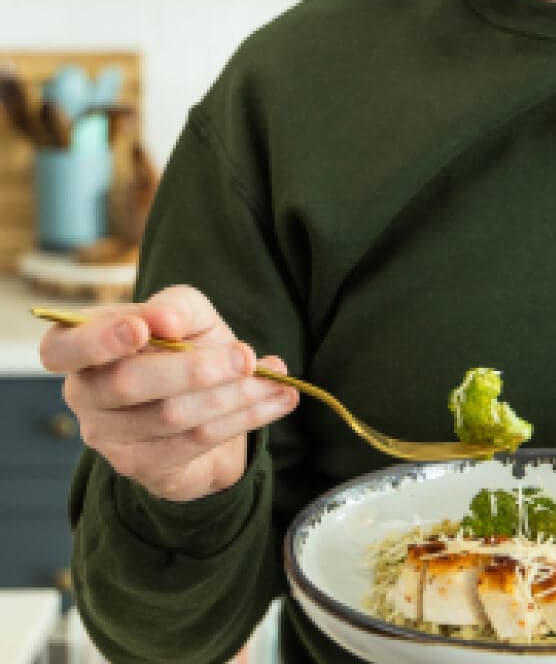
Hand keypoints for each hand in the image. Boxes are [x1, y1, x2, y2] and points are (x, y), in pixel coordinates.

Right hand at [39, 284, 298, 502]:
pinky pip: (196, 441)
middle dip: (195, 368)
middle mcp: (84, 393)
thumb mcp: (189, 315)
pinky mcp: (141, 466)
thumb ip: (177, 306)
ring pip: (171, 416)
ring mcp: (108, 436)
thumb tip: (164, 319)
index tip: (142, 330)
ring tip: (276, 376)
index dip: (98, 340)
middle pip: (128, 383)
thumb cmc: (188, 346)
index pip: (61, 347)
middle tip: (246, 356)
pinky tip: (278, 400)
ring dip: (234, 395)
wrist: (210, 402)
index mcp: (83, 346)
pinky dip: (245, 417)